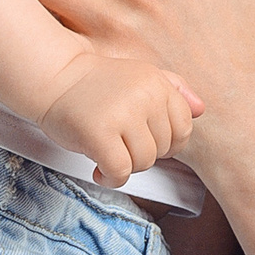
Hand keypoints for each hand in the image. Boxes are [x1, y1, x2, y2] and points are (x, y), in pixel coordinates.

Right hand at [39, 57, 203, 186]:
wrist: (53, 77)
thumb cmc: (95, 84)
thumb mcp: (139, 77)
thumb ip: (173, 90)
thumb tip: (201, 109)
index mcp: (158, 83)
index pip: (184, 128)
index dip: (166, 142)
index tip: (143, 140)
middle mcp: (145, 96)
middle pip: (163, 149)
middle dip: (142, 154)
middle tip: (119, 143)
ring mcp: (122, 114)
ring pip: (144, 162)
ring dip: (125, 166)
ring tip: (107, 152)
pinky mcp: (99, 133)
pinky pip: (120, 171)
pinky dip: (111, 177)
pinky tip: (98, 168)